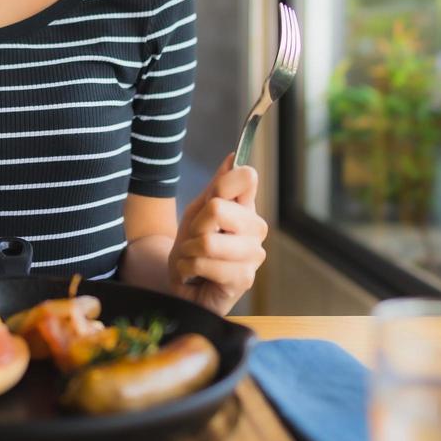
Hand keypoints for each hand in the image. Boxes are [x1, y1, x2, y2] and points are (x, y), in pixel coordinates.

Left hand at [167, 152, 268, 315]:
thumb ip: (217, 186)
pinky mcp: (244, 279)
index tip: (210, 202)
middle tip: (195, 240)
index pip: (245, 178)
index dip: (219, 187)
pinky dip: (187, 268)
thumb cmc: (193, 246)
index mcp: (247, 208)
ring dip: (188, 251)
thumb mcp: (198, 212)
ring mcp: (253, 255)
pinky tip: (194, 274)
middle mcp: (257, 228)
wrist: (183, 282)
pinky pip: (203, 263)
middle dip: (194, 226)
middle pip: (217, 208)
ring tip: (193, 258)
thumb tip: (233, 157)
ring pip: (207, 240)